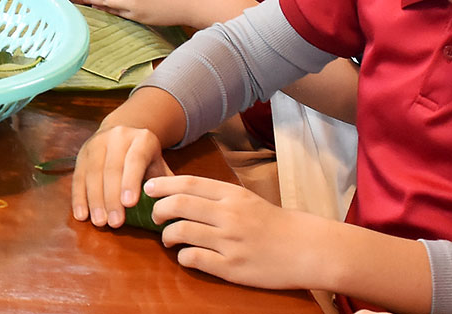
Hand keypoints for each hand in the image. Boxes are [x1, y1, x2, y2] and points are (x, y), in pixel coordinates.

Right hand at [72, 120, 172, 228]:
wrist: (125, 135)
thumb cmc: (147, 161)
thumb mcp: (160, 167)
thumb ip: (165, 186)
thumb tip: (169, 211)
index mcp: (142, 139)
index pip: (135, 159)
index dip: (131, 181)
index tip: (129, 204)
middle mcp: (118, 136)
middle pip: (112, 168)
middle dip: (112, 198)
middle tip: (114, 223)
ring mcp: (97, 142)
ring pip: (93, 173)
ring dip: (95, 201)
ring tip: (99, 222)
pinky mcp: (83, 153)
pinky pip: (78, 176)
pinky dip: (79, 197)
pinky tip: (82, 215)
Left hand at [147, 175, 328, 290]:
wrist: (304, 248)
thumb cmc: (270, 222)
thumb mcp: (244, 198)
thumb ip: (214, 195)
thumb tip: (177, 192)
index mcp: (232, 195)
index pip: (187, 183)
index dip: (162, 185)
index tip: (147, 189)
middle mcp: (229, 215)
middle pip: (179, 205)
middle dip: (158, 210)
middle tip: (155, 216)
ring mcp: (230, 242)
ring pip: (182, 232)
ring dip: (167, 235)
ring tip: (168, 238)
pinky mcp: (232, 267)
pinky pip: (194, 259)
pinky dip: (183, 257)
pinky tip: (185, 256)